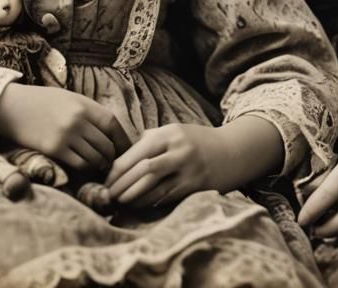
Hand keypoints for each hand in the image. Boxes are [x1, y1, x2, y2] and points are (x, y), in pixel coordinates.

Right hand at [0, 83, 130, 171]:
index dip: (122, 139)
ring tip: (99, 167)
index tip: (125, 149)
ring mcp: (66, 135)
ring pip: (95, 157)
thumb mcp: (68, 99)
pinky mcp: (54, 149)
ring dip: (99, 165)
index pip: (113, 124)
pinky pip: (79, 164)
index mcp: (83, 104)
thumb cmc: (41, 102)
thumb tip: (109, 131)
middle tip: (111, 163)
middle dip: (112, 156)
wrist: (11, 106)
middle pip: (106, 144)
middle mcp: (78, 119)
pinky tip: (84, 169)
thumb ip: (87, 113)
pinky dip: (86, 169)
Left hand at [104, 123, 228, 206]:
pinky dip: (149, 203)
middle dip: (122, 185)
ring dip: (133, 197)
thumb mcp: (175, 131)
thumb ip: (151, 139)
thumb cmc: (197, 141)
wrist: (231, 151)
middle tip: (108, 196)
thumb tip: (124, 156)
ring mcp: (188, 170)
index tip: (105, 180)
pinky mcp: (195, 187)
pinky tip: (138, 206)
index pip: (136, 153)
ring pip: (154, 187)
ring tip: (119, 202)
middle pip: (143, 170)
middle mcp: (178, 150)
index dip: (118, 169)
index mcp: (169, 133)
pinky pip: (167, 198)